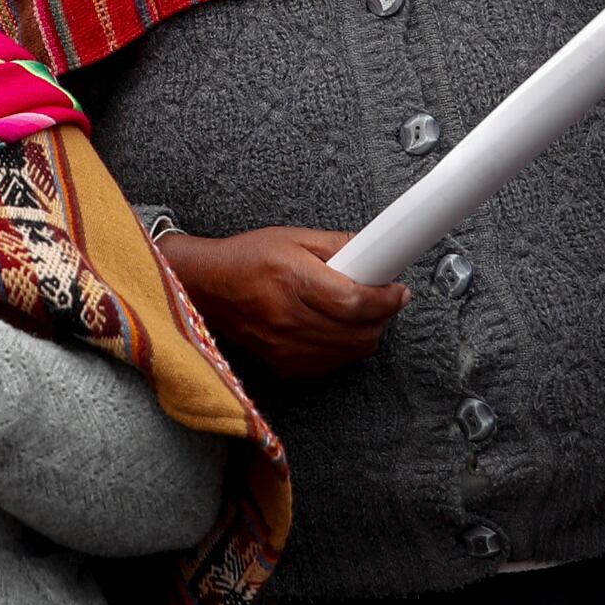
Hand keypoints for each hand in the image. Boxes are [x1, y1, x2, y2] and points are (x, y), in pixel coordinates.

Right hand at [158, 226, 406, 378]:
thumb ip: (337, 244)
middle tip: (384, 297)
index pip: (354, 301)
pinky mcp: (283, 367)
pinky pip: (332, 365)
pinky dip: (344, 348)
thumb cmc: (247, 259)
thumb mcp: (293, 237)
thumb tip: (375, 250)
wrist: (205, 289)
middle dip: (382, 315)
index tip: (398, 290)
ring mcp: (284, 349)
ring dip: (367, 333)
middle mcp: (287, 319)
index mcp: (291, 280)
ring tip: (361, 311)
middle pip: (359, 332)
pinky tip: (337, 328)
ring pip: (350, 352)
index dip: (386, 299)